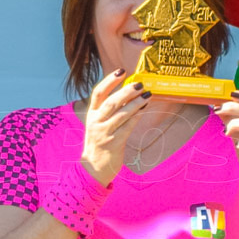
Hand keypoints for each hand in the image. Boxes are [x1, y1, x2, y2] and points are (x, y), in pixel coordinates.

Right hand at [80, 70, 149, 185]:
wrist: (94, 167)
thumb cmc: (100, 142)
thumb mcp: (98, 123)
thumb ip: (109, 110)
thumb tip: (129, 93)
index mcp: (91, 114)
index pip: (98, 93)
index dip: (110, 80)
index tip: (121, 71)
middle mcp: (96, 122)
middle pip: (111, 102)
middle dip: (126, 91)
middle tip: (140, 83)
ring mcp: (104, 133)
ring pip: (121, 114)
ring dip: (135, 103)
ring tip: (147, 95)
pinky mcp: (114, 143)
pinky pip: (127, 127)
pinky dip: (136, 117)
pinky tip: (144, 109)